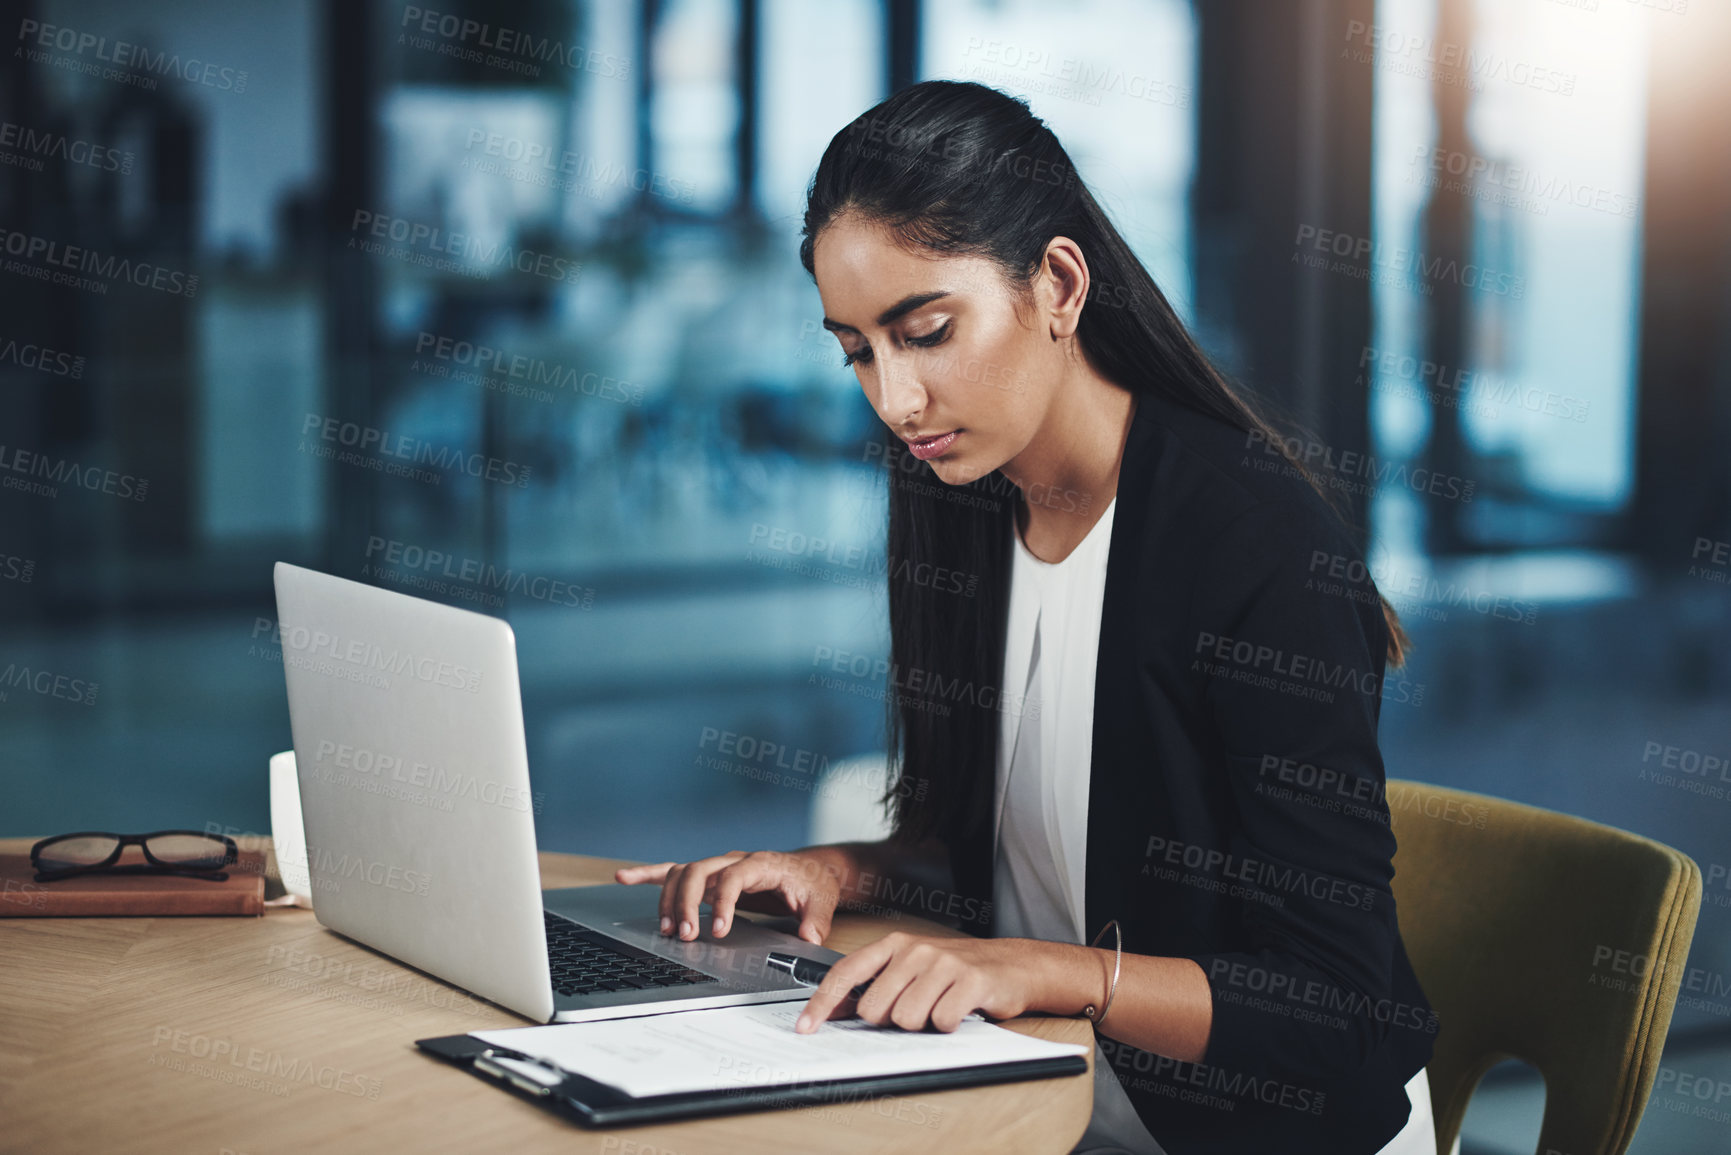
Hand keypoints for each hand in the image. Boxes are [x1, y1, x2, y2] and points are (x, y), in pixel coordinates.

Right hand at [614, 850, 841, 943]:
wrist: (810, 870)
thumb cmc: (812, 883)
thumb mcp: (822, 900)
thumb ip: (816, 920)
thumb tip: (809, 938)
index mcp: (760, 863)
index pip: (733, 877)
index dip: (723, 903)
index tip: (718, 931)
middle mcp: (733, 860)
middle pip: (698, 870)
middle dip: (686, 903)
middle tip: (687, 937)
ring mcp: (718, 867)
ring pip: (682, 872)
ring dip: (669, 900)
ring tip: (668, 931)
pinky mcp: (708, 877)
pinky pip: (673, 871)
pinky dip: (648, 874)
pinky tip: (624, 877)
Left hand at [794, 933, 1056, 1033]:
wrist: (1011, 965)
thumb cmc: (955, 971)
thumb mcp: (910, 971)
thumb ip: (873, 986)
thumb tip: (832, 1010)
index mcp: (894, 945)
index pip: (846, 973)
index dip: (822, 1003)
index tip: (806, 1027)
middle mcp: (915, 950)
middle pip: (874, 1008)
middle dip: (889, 1020)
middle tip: (916, 1008)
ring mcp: (942, 963)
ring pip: (905, 1019)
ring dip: (922, 1025)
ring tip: (939, 1007)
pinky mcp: (970, 980)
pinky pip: (941, 1022)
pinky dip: (948, 1026)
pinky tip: (959, 1010)